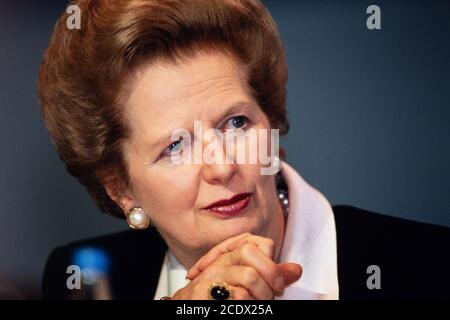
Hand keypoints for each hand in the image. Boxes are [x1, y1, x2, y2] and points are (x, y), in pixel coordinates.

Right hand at [171, 233, 301, 299]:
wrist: (189, 307)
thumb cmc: (218, 295)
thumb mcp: (245, 280)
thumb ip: (269, 273)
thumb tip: (296, 269)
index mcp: (230, 255)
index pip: (258, 242)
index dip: (271, 261)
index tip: (275, 282)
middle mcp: (220, 262)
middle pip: (251, 252)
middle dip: (270, 274)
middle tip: (273, 293)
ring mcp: (212, 276)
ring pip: (249, 276)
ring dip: (261, 295)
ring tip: (258, 303)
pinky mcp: (204, 293)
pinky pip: (238, 296)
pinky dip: (248, 304)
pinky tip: (245, 306)